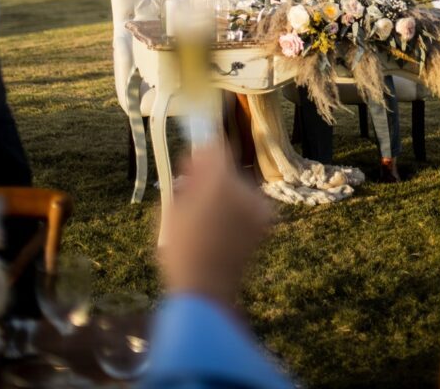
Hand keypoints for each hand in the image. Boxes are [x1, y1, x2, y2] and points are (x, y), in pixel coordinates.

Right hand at [162, 144, 272, 307]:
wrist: (207, 291)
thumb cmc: (182, 251)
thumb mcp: (174, 209)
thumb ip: (189, 179)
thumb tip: (196, 161)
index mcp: (219, 182)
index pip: (216, 147)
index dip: (203, 151)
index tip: (194, 161)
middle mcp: (245, 188)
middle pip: (228, 168)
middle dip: (212, 175)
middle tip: (194, 190)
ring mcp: (259, 205)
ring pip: (239, 185)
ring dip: (226, 192)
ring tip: (207, 216)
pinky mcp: (266, 221)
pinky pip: (249, 203)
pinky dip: (238, 208)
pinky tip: (222, 226)